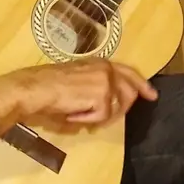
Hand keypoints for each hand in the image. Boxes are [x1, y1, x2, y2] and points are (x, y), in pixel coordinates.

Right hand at [0, 60, 156, 136]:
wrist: (32, 89)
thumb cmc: (45, 87)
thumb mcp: (75, 81)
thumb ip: (94, 88)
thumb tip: (107, 106)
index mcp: (99, 63)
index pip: (128, 72)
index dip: (142, 84)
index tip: (152, 95)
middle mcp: (106, 69)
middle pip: (129, 92)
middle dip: (121, 108)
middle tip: (104, 117)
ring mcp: (106, 81)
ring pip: (116, 108)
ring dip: (98, 116)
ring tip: (77, 114)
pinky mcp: (102, 96)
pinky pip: (103, 116)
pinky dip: (87, 120)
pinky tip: (73, 115)